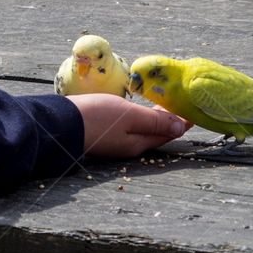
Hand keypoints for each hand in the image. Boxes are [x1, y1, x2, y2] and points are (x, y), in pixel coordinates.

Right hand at [65, 94, 190, 157]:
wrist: (61, 123)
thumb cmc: (97, 117)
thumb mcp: (129, 116)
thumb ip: (154, 120)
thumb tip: (181, 127)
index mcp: (139, 143)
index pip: (167, 132)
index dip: (180, 122)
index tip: (191, 112)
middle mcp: (129, 146)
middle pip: (155, 132)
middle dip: (168, 121)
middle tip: (179, 106)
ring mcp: (116, 141)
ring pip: (142, 130)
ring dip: (154, 119)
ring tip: (162, 106)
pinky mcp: (104, 134)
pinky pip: (129, 128)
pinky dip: (139, 119)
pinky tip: (136, 112)